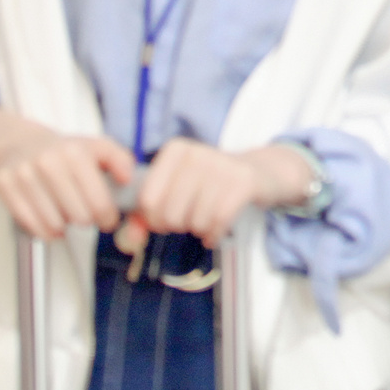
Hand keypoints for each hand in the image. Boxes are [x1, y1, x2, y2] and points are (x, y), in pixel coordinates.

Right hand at [0, 121, 135, 241]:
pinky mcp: (4, 186)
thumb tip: (127, 179)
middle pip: (79, 217)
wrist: (19, 142)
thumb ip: (121, 160)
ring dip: (65, 225)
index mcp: (76, 153)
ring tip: (67, 213)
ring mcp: (24, 174)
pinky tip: (51, 221)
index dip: (108, 217)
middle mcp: (48, 162)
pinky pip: (31, 226)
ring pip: (55, 224)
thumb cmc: (65, 150)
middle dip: (88, 220)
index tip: (108, 219)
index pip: (100, 203)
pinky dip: (45, 231)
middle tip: (87, 215)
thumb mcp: (98, 147)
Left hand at [133, 138, 310, 247]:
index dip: (153, 219)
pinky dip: (213, 235)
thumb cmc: (208, 185)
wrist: (259, 172)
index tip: (165, 218)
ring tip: (206, 220)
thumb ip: (146, 214)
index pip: (147, 200)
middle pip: (170, 214)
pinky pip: (218, 222)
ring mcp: (222, 165)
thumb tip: (130, 239)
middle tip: (189, 219)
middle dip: (178, 226)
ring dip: (199, 230)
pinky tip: (214, 233)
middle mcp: (197, 152)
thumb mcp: (176, 190)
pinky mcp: (244, 182)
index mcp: (175, 150)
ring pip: (195, 220)